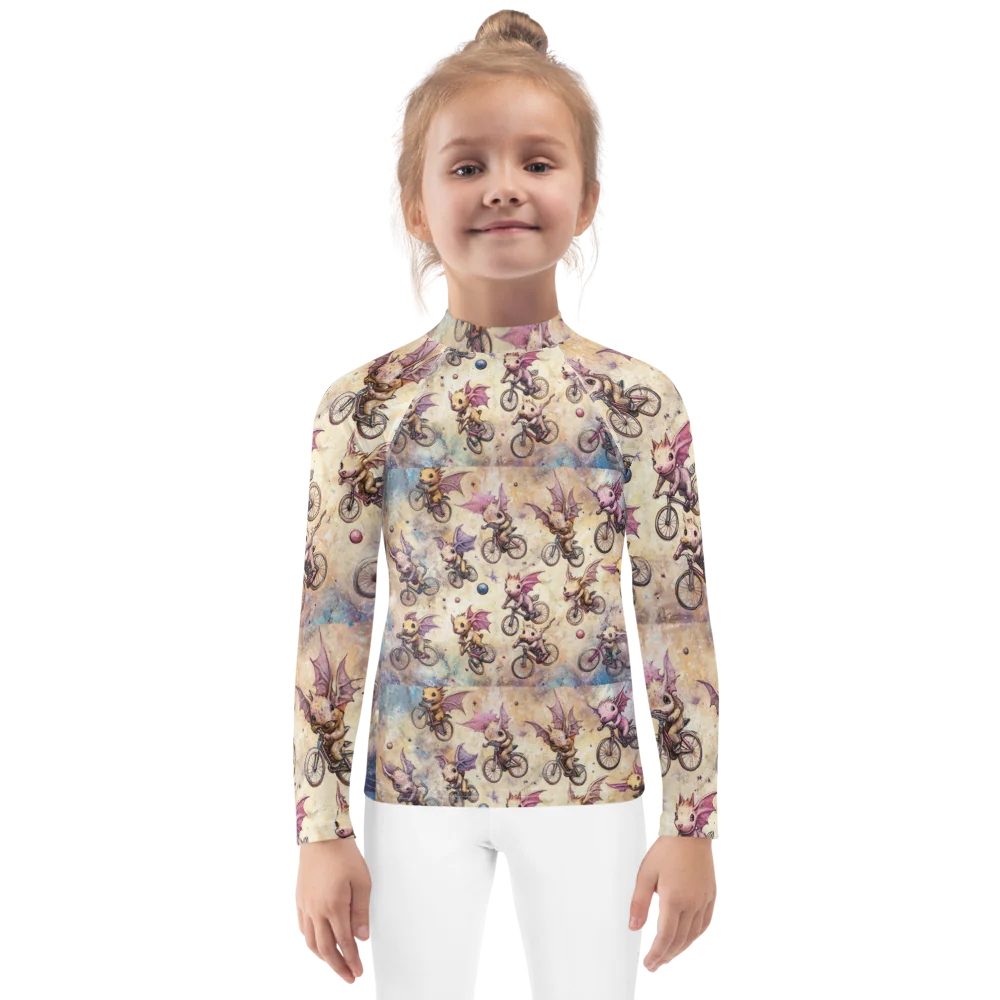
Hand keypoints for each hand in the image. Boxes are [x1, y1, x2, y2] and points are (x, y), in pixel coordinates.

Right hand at [297, 837, 370, 984]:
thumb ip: (362, 911)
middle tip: (348, 977)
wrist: (321, 835)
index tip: (358, 971)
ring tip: (336, 965)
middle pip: (327, 948)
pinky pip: (304, 929)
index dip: (352, 960)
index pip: (344, 943)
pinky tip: (319, 944)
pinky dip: (312, 942)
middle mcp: (317, 910)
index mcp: (334, 906)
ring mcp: (306, 906)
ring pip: (312, 942)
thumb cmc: (342, 853)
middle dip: (339, 966)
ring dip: (324, 958)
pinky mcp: (301, 900)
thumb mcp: (362, 881)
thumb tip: (363, 936)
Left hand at [629, 835, 715, 970]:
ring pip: (693, 934)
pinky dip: (696, 935)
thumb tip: (634, 925)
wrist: (690, 831)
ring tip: (669, 955)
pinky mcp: (710, 895)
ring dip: (680, 948)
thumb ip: (640, 902)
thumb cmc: (668, 847)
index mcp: (673, 899)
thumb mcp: (646, 873)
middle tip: (656, 964)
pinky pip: (704, 923)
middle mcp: (691, 903)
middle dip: (666, 955)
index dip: (656, 954)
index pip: (664, 937)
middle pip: (679, 939)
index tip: (649, 963)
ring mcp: (703, 900)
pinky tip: (689, 938)